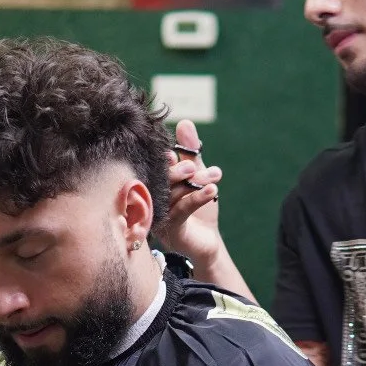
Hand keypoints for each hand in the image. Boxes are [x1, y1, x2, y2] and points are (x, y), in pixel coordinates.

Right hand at [161, 119, 223, 269]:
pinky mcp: (170, 231)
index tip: (175, 150)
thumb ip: (190, 153)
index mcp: (155, 186)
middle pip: (161, 180)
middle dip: (180, 170)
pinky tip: (212, 190)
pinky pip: (182, 211)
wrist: (207, 242)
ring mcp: (159, 217)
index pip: (156, 167)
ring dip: (195, 184)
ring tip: (213, 176)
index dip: (166, 158)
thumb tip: (184, 123)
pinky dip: (197, 199)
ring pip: (173, 195)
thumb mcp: (197, 177)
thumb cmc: (198, 210)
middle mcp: (152, 200)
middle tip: (194, 165)